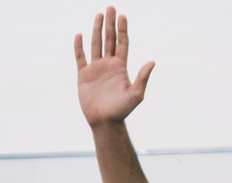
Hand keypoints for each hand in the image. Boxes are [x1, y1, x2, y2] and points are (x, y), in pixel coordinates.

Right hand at [74, 7, 154, 126]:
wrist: (105, 122)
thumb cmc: (122, 110)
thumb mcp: (136, 94)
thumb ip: (143, 78)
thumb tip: (153, 61)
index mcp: (120, 67)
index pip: (122, 43)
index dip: (122, 30)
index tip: (123, 16)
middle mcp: (108, 65)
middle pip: (109, 39)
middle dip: (110, 24)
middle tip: (111, 8)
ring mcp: (96, 69)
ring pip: (96, 44)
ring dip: (97, 30)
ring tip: (98, 15)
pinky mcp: (83, 75)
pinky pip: (80, 57)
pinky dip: (79, 46)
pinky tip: (79, 35)